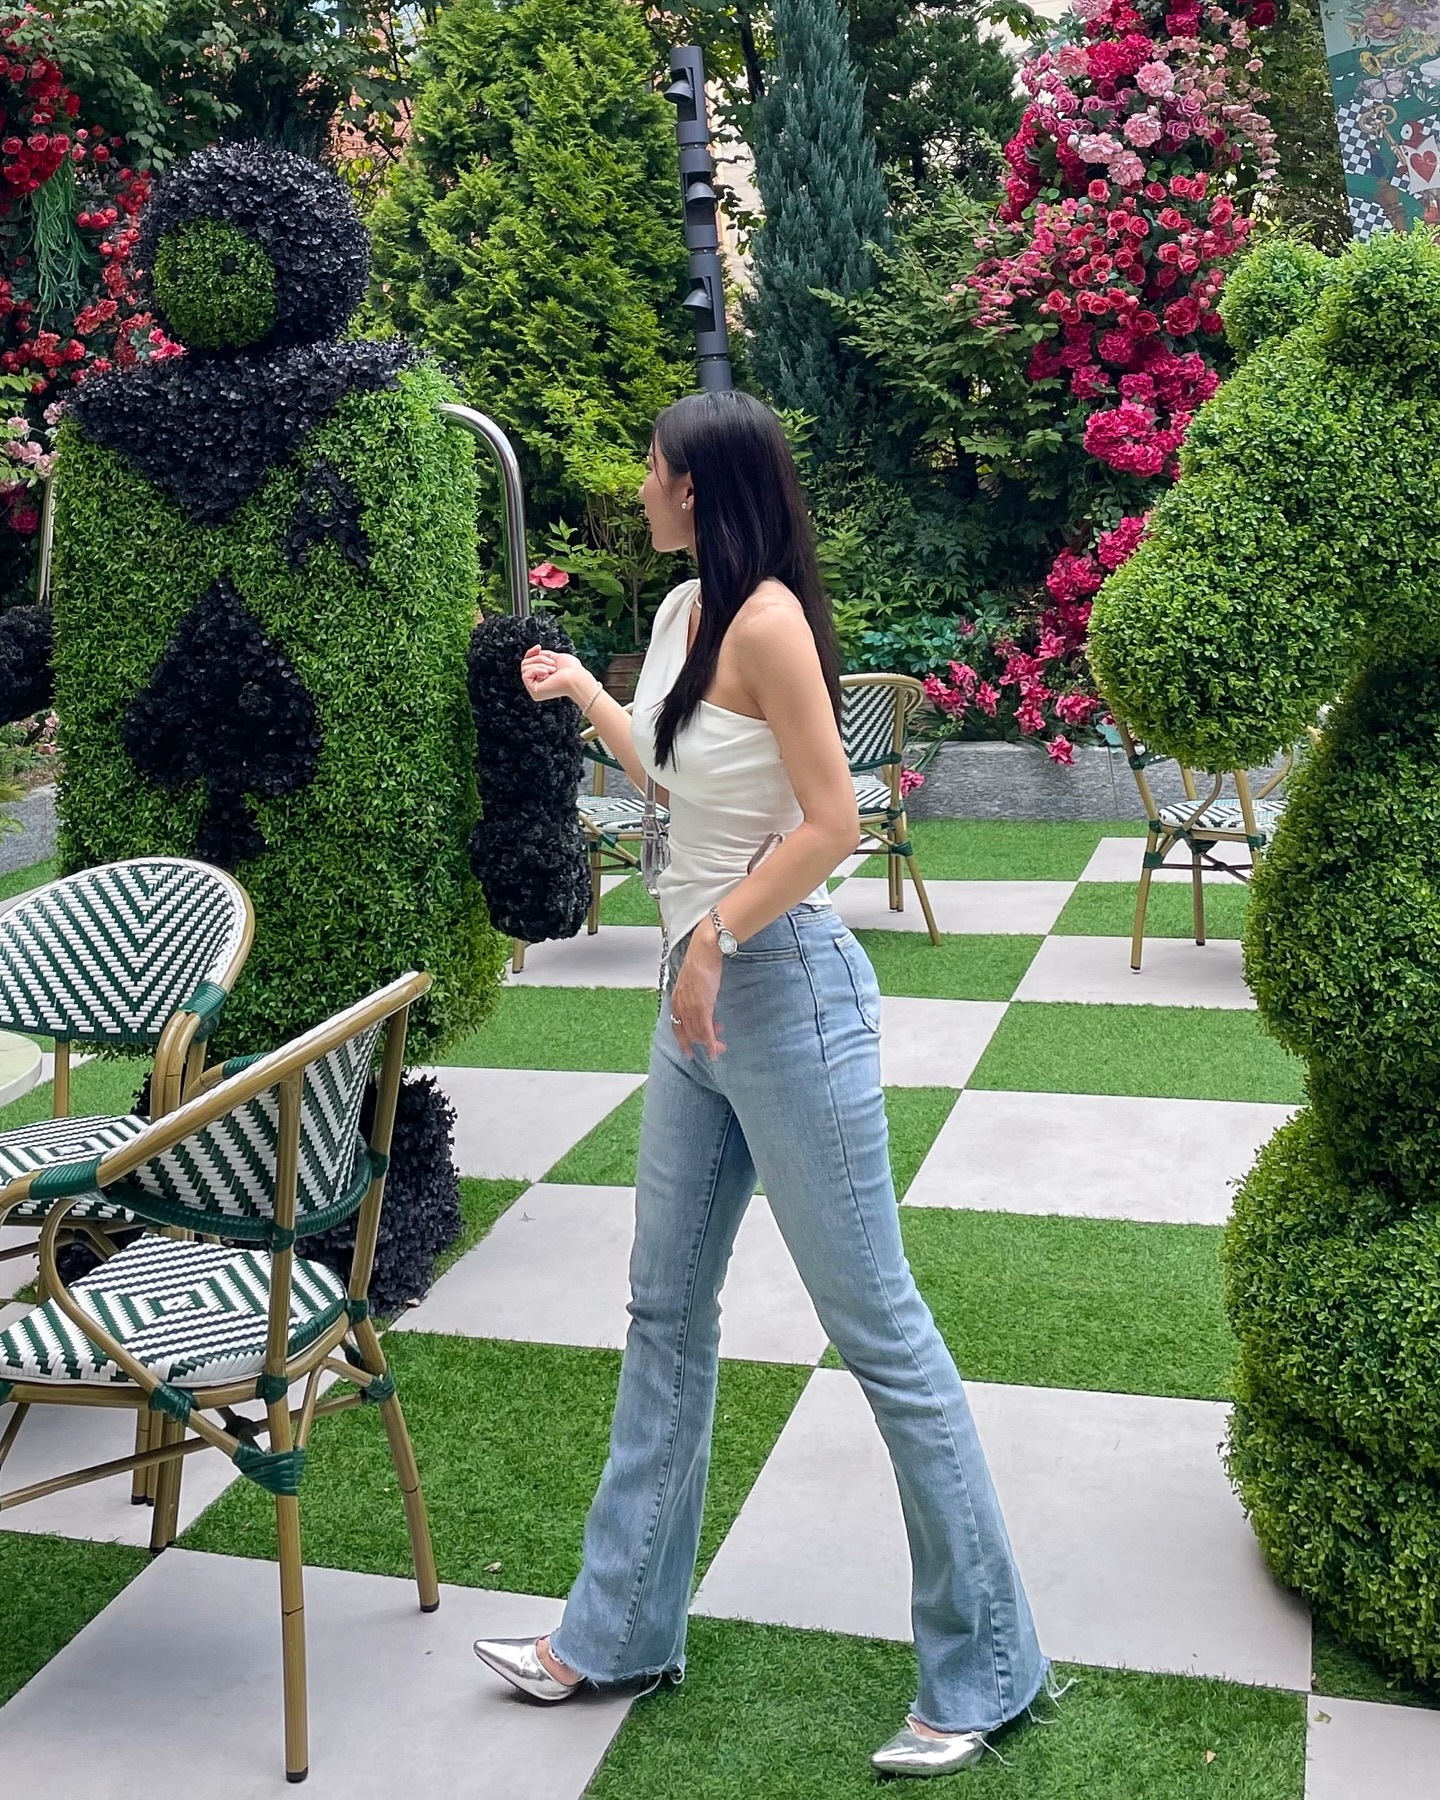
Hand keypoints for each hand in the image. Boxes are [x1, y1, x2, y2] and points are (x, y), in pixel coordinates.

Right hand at [521, 645, 591, 704]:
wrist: (576, 677)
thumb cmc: (571, 669)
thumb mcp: (555, 657)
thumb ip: (544, 655)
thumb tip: (536, 650)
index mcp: (542, 677)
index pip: (528, 662)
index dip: (531, 653)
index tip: (539, 647)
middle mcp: (537, 683)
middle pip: (525, 663)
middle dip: (539, 659)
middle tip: (553, 664)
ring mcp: (535, 688)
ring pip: (524, 667)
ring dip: (540, 664)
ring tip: (552, 669)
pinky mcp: (534, 692)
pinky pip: (525, 675)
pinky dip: (536, 670)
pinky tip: (547, 673)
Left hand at [671, 923, 724, 1058]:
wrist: (704, 952)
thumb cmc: (700, 962)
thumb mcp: (693, 983)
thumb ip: (693, 995)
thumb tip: (701, 1002)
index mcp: (676, 1000)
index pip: (677, 1026)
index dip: (683, 1041)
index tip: (688, 1051)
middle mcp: (680, 1006)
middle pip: (689, 1033)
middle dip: (701, 1044)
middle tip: (714, 1048)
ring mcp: (691, 1008)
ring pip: (698, 1034)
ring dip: (710, 1043)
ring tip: (720, 1048)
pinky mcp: (702, 1008)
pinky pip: (706, 1031)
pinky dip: (711, 1043)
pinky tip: (716, 1050)